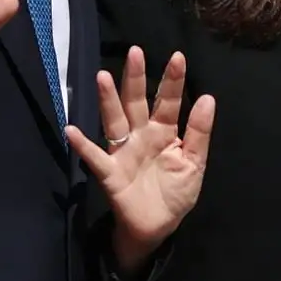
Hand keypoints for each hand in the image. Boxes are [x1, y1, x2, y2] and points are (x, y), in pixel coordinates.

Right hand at [66, 48, 214, 275]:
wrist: (157, 228)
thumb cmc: (175, 194)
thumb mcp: (195, 163)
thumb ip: (199, 133)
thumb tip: (208, 98)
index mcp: (165, 132)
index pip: (168, 102)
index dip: (172, 81)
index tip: (178, 57)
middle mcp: (141, 136)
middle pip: (136, 103)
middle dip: (135, 78)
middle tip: (135, 52)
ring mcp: (123, 152)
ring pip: (114, 121)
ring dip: (107, 100)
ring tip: (102, 77)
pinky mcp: (110, 174)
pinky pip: (96, 158)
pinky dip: (83, 145)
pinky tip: (72, 129)